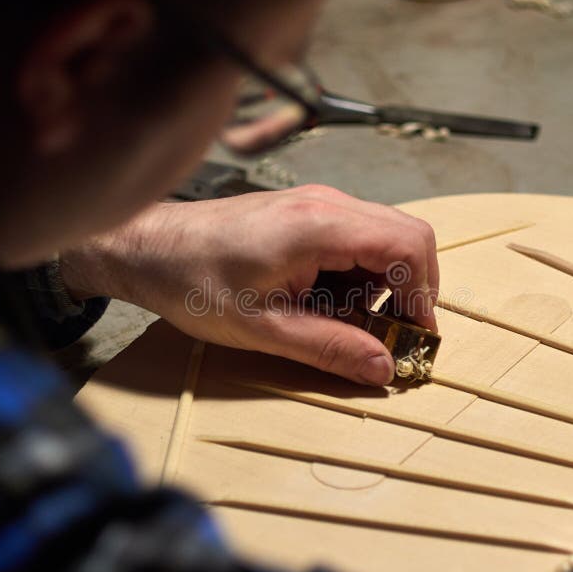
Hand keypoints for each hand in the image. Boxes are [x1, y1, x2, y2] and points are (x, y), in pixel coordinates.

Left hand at [60, 185, 438, 385]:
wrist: (149, 248)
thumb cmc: (194, 282)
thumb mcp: (263, 328)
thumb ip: (330, 348)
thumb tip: (383, 368)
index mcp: (320, 225)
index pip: (407, 245)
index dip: (423, 295)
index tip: (415, 336)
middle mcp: (327, 203)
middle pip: (406, 236)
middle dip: (411, 290)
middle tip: (392, 334)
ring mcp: (318, 204)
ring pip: (384, 239)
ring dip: (382, 286)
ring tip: (347, 323)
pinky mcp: (307, 212)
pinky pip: (356, 240)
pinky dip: (358, 276)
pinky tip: (328, 303)